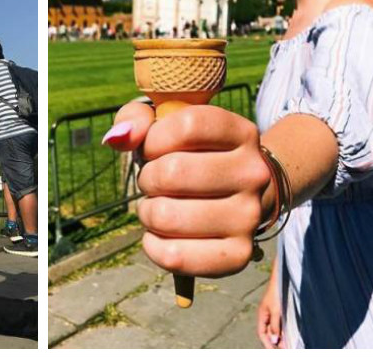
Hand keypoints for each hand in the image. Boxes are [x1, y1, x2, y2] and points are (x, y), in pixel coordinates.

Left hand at [103, 102, 270, 277]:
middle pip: (173, 172)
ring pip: (167, 215)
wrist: (238, 197)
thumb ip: (136, 117)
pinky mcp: (238, 254)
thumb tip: (118, 138)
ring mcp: (249, 216)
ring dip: (148, 212)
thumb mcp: (165, 124)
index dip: (155, 138)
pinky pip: (173, 255)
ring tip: (160, 206)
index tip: (153, 149)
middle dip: (147, 178)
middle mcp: (254, 174)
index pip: (188, 125)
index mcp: (241, 133)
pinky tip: (161, 234)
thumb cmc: (190, 155)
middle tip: (155, 182)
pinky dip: (153, 245)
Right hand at [256, 281, 283, 347]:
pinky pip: (280, 325)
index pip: (262, 333)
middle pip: (268, 333)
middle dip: (275, 343)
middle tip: (285, 350)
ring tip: (288, 346)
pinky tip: (289, 337)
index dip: (266, 343)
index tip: (273, 351)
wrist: (281, 280)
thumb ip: (274, 326)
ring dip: (280, 338)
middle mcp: (266, 317)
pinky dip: (284, 332)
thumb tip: (273, 340)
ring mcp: (273, 315)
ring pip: (275, 330)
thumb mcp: (276, 311)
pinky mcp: (279, 312)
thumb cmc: (277, 294)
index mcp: (262, 316)